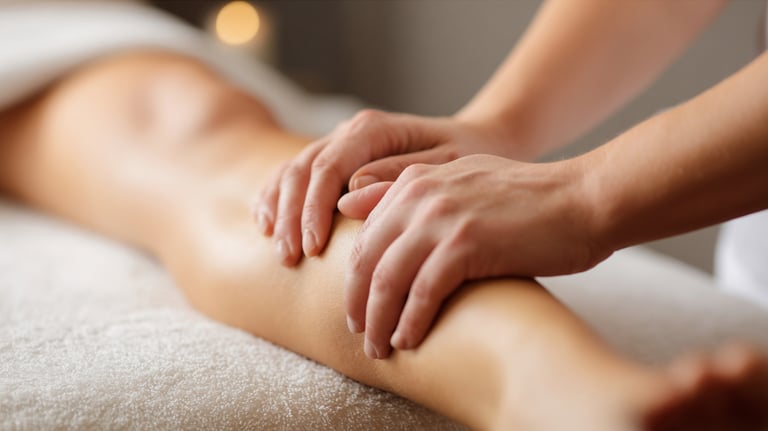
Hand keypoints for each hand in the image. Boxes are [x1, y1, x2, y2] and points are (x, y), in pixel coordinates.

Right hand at [254, 109, 516, 265]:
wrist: (478, 141)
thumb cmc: (469, 157)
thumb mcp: (448, 165)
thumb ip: (400, 176)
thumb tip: (350, 194)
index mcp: (374, 130)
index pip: (328, 167)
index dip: (314, 209)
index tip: (313, 250)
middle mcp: (350, 132)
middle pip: (303, 171)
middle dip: (291, 217)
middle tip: (290, 259)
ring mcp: (339, 143)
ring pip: (292, 171)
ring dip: (279, 211)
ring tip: (281, 252)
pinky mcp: (335, 159)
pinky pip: (293, 174)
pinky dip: (275, 198)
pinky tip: (267, 225)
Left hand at [337, 154, 610, 358]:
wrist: (583, 199)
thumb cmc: (527, 200)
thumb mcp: (460, 183)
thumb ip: (407, 193)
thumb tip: (347, 204)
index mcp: (415, 180)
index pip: (364, 235)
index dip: (354, 277)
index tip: (359, 307)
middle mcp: (420, 194)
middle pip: (367, 259)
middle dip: (358, 303)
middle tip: (361, 333)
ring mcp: (442, 218)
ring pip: (388, 279)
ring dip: (379, 320)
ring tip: (380, 346)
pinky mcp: (466, 244)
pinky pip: (423, 293)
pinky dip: (411, 322)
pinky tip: (409, 340)